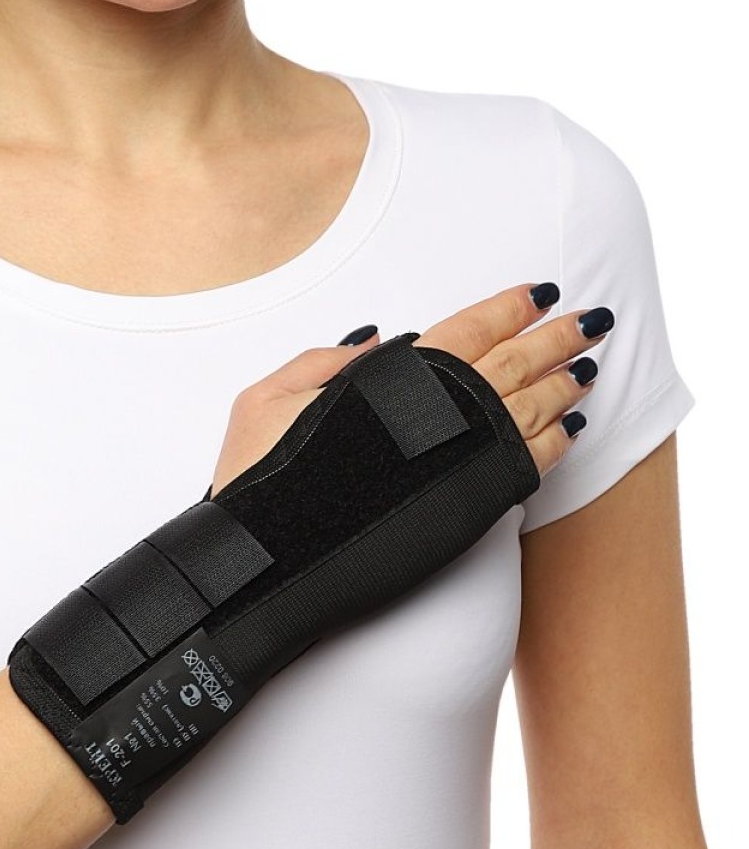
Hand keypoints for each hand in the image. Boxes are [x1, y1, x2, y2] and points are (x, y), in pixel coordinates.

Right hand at [209, 282, 606, 496]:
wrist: (269, 555)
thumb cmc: (258, 477)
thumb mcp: (265, 399)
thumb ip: (324, 363)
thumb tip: (382, 342)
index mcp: (390, 378)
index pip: (463, 330)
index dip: (504, 309)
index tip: (537, 293)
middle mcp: (433, 415)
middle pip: (511, 363)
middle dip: (554, 338)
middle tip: (589, 321)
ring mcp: (455, 461)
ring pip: (527, 409)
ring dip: (562, 383)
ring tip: (588, 366)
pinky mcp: (466, 506)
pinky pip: (525, 465)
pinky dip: (553, 443)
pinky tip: (570, 429)